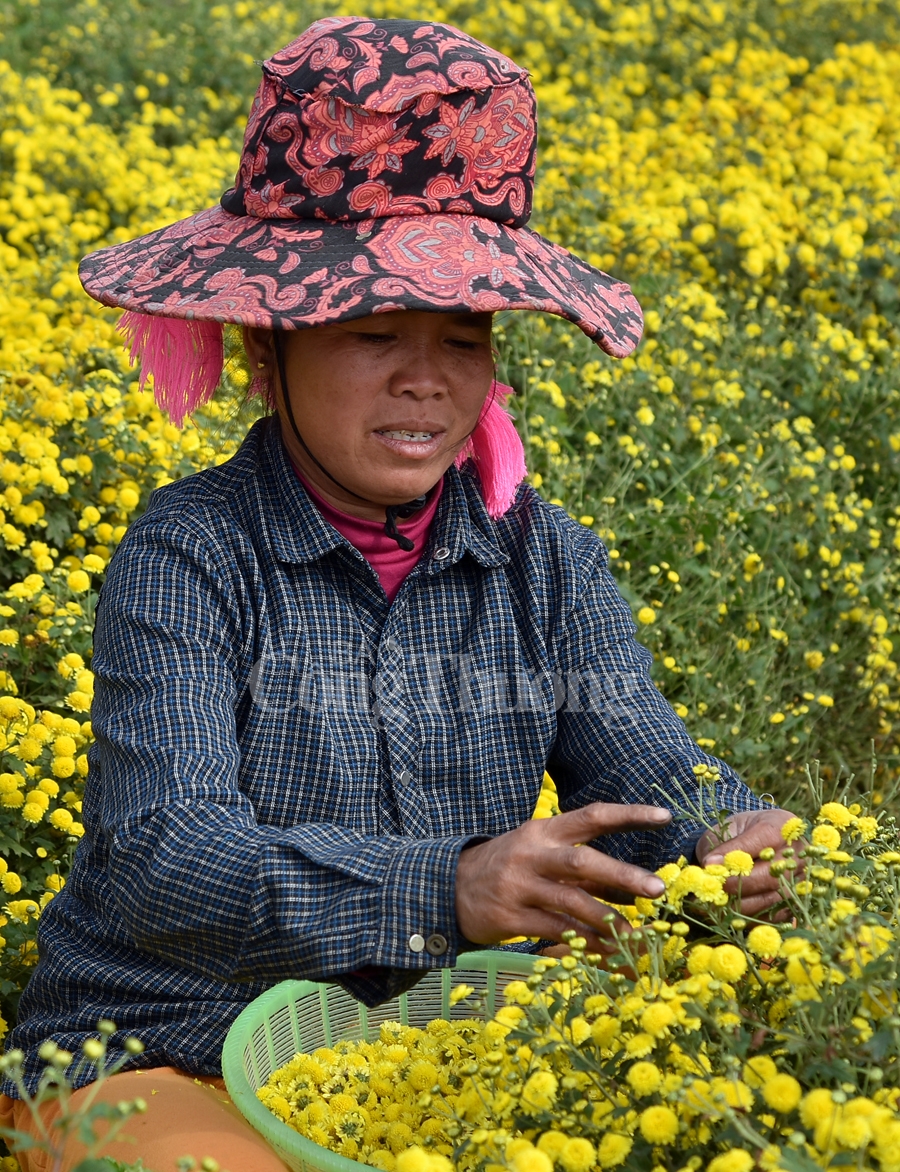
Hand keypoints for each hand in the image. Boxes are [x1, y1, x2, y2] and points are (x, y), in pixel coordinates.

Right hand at [455, 802, 672, 952]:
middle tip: (657, 889)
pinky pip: (555, 932)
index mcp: (544, 830)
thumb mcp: (542, 855)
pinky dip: (583, 943)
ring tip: (637, 937)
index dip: (629, 816)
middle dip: (622, 876)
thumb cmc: (510, 868)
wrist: (449, 887)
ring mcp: (519, 885)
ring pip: (571, 902)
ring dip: (609, 921)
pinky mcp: (510, 917)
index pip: (592, 815)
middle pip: (582, 861)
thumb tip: (633, 889)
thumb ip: (583, 869)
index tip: (664, 817)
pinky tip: (606, 954)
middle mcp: (532, 853)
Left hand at [695, 807, 799, 917]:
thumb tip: (712, 867)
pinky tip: (727, 912)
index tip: (709, 863)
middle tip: (713, 887)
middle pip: (773, 874)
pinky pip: (772, 917)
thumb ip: (722, 845)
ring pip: (772, 899)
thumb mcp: (727, 829)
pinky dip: (748, 917)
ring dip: (740, 904)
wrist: (752, 843)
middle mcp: (798, 854)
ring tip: (715, 902)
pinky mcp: (794, 904)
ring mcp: (801, 881)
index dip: (737, 851)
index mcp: (783, 825)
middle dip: (738, 883)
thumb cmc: (739, 833)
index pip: (765, 837)